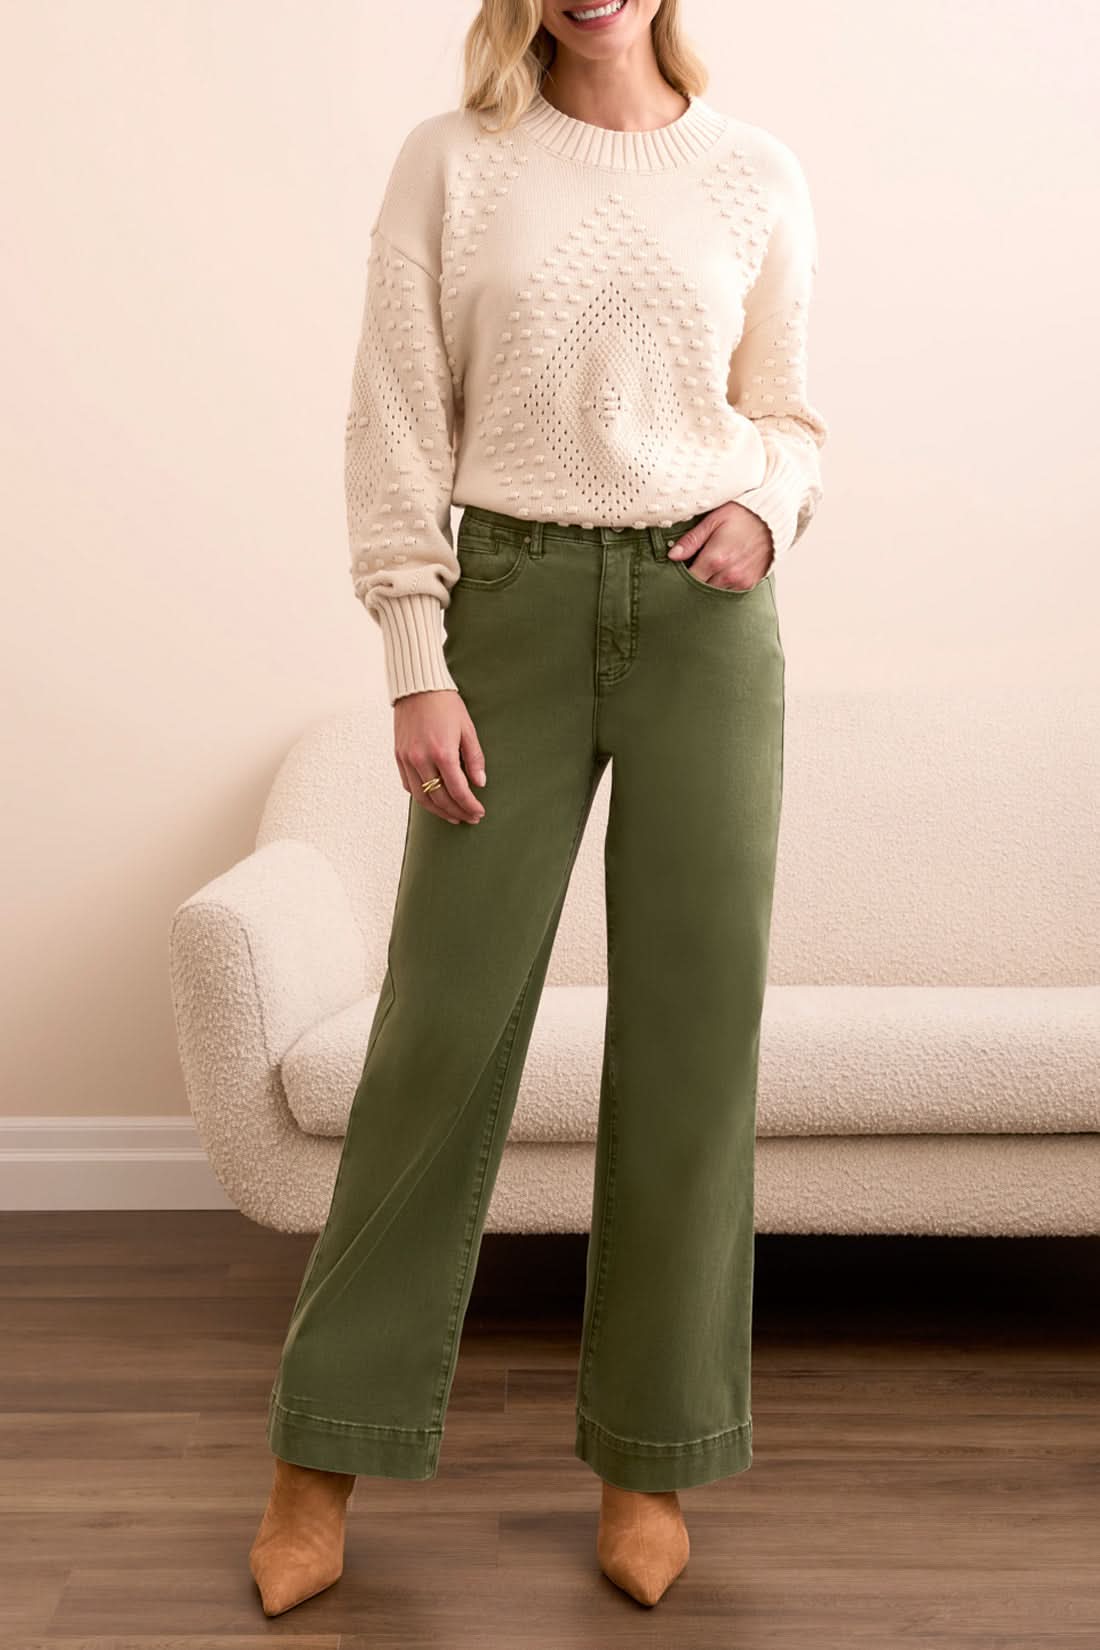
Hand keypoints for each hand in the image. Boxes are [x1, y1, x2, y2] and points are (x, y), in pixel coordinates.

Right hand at [393, 689, 486, 824]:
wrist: (418, 686)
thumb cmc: (446, 704)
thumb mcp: (468, 729)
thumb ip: (474, 758)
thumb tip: (479, 783)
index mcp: (442, 753)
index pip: (458, 790)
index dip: (469, 806)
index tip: (479, 813)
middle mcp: (422, 759)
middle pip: (439, 798)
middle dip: (456, 811)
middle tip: (469, 818)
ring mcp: (407, 759)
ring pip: (422, 797)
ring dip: (438, 810)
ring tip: (453, 815)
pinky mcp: (399, 756)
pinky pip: (409, 785)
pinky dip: (422, 797)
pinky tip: (433, 799)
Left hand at [666, 502, 773, 589]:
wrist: (772, 518)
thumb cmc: (742, 515)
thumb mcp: (713, 520)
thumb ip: (691, 540)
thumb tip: (672, 555)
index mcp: (715, 558)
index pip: (689, 579)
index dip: (680, 576)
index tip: (678, 570)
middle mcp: (728, 574)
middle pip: (701, 589)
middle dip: (694, 581)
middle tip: (693, 569)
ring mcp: (741, 581)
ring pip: (715, 592)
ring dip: (709, 584)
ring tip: (709, 569)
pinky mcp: (750, 583)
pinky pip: (729, 591)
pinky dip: (722, 585)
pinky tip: (721, 572)